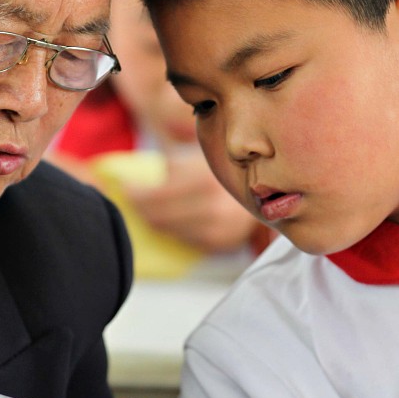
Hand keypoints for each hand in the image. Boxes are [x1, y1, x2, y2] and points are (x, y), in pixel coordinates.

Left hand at [126, 151, 257, 252]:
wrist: (274, 184)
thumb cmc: (230, 164)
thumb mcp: (202, 155)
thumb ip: (173, 166)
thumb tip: (135, 178)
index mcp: (203, 181)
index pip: (154, 196)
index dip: (134, 193)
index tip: (124, 188)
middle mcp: (212, 208)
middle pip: (158, 217)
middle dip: (141, 208)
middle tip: (132, 199)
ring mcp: (219, 229)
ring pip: (170, 231)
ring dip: (154, 220)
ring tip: (146, 209)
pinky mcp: (222, 242)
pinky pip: (186, 239)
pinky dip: (174, 229)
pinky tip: (168, 219)